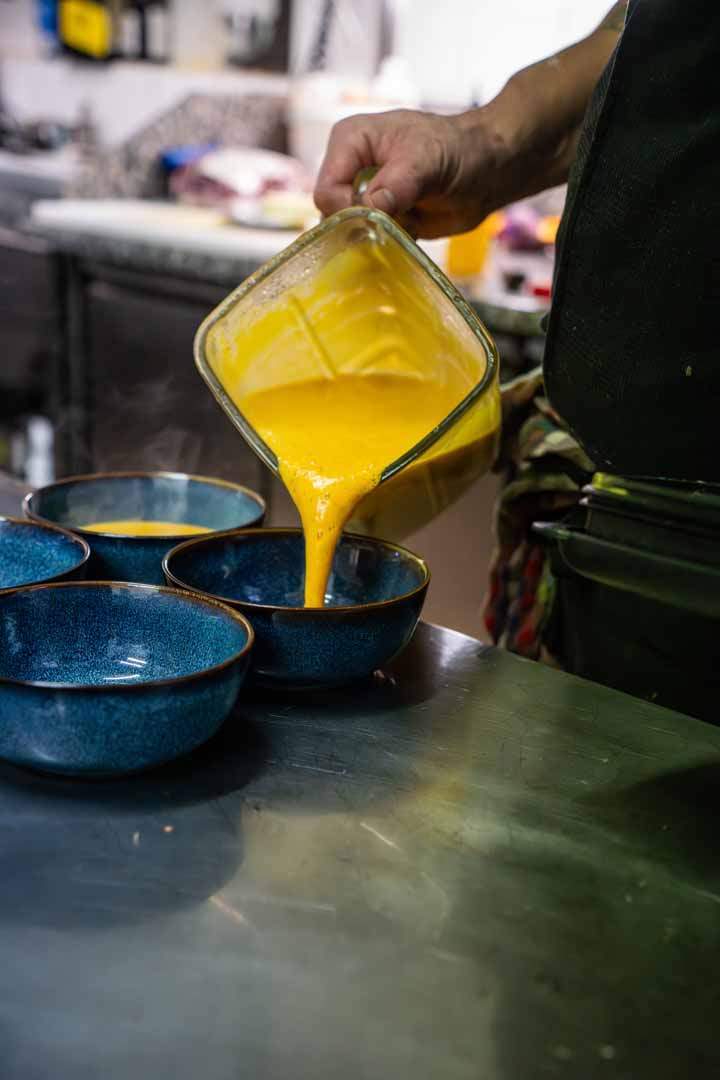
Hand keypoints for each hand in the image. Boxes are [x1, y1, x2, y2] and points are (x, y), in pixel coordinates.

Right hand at [314, 11, 623, 238]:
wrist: (490, 171)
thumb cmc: (461, 150)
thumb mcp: (428, 161)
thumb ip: (397, 184)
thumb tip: (370, 208)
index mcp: (350, 141)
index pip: (327, 189)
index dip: (348, 209)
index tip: (382, 215)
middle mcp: (350, 169)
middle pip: (333, 215)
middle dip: (363, 226)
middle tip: (399, 221)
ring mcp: (364, 196)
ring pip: (350, 233)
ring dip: (377, 237)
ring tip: (410, 221)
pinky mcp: (380, 218)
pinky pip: (370, 242)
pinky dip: (388, 244)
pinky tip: (412, 230)